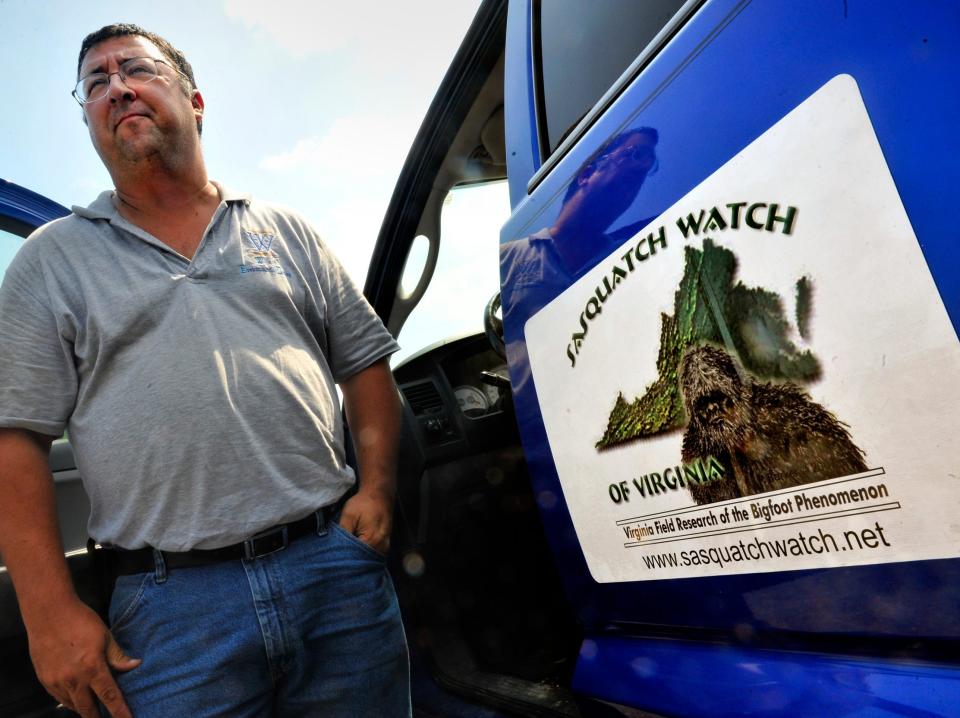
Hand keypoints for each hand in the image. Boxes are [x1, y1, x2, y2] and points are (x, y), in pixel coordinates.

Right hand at [27, 596, 139, 717]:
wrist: (49, 613)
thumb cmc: (80, 621)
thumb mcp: (105, 635)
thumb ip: (118, 655)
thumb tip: (135, 665)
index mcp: (93, 667)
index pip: (110, 696)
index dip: (120, 712)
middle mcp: (74, 679)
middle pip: (88, 709)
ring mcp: (57, 681)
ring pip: (73, 705)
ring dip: (84, 709)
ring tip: (94, 710)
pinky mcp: (45, 680)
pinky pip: (59, 698)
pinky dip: (70, 701)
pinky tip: (77, 698)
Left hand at [338, 489, 393, 555]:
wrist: (379, 494)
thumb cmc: (364, 503)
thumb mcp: (349, 515)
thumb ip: (342, 533)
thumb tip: (336, 548)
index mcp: (371, 541)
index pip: (354, 558)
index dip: (342, 558)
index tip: (334, 555)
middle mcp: (381, 547)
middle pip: (362, 561)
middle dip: (350, 559)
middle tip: (338, 555)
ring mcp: (385, 546)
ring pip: (368, 559)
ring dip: (358, 557)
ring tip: (347, 551)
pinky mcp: (385, 544)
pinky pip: (373, 555)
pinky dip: (364, 554)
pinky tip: (357, 549)